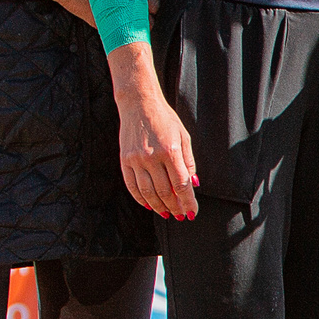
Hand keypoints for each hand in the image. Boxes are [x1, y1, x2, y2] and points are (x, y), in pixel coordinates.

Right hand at [114, 55, 198, 220]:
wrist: (139, 104)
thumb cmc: (165, 119)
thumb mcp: (183, 137)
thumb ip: (189, 162)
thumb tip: (193, 185)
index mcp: (170, 150)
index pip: (181, 185)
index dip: (188, 202)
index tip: (191, 213)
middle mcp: (152, 157)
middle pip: (165, 192)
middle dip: (175, 207)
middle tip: (180, 215)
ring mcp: (136, 159)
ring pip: (148, 193)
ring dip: (159, 206)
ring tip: (167, 213)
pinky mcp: (125, 160)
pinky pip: (132, 186)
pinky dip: (141, 199)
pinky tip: (149, 205)